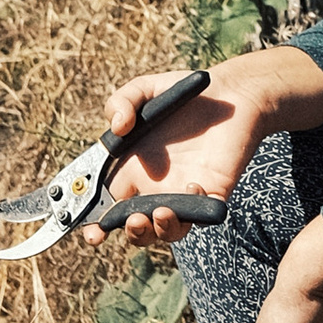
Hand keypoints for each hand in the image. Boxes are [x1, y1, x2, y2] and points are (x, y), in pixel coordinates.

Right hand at [84, 45, 322, 248]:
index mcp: (132, 168)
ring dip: (158, 230)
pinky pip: (200, 215)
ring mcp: (183, 192)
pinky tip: (195, 185)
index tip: (91, 232)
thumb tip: (117, 129)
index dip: (96, 223)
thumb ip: (121, 102)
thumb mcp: (144, 89)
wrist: (231, 94)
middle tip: (131, 221)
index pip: (108, 204)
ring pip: (166, 230)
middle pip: (136, 226)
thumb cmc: (183, 94)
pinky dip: (194, 212)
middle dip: (130, 233)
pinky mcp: (212, 193)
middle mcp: (155, 186)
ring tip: (160, 213)